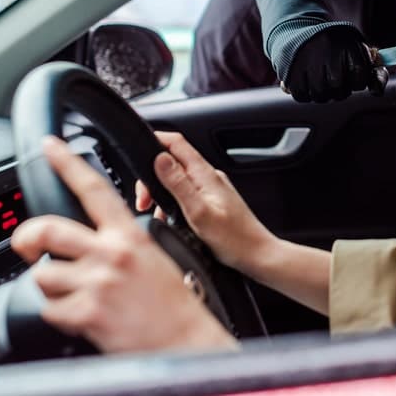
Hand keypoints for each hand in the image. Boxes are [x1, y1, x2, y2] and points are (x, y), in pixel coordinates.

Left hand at [11, 136, 234, 353]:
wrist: (186, 340)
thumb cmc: (174, 302)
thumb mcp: (155, 256)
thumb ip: (121, 243)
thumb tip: (89, 240)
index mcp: (129, 235)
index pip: (94, 189)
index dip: (68, 163)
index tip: (50, 146)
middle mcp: (112, 254)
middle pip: (47, 229)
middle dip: (26, 239)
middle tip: (26, 247)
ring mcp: (97, 283)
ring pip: (41, 274)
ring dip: (49, 286)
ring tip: (71, 294)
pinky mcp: (87, 313)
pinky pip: (49, 309)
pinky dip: (58, 314)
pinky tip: (80, 316)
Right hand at [135, 131, 277, 276]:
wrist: (257, 255)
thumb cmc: (234, 239)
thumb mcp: (199, 212)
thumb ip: (178, 184)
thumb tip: (160, 159)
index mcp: (206, 174)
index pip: (177, 143)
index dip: (156, 140)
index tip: (138, 150)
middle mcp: (209, 177)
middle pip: (173, 162)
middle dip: (152, 177)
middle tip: (144, 200)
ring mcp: (211, 189)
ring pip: (177, 180)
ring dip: (161, 193)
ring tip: (156, 214)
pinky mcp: (211, 201)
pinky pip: (185, 194)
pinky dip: (172, 204)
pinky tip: (170, 221)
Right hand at [282, 26, 387, 101]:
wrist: (296, 29)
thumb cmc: (333, 44)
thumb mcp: (356, 50)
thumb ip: (374, 72)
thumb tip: (377, 92)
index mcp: (347, 45)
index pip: (360, 80)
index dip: (356, 80)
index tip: (350, 70)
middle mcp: (328, 52)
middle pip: (340, 91)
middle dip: (339, 89)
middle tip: (332, 74)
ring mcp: (307, 62)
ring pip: (321, 96)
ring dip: (322, 92)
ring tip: (319, 76)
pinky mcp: (290, 72)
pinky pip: (302, 96)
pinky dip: (305, 92)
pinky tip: (306, 78)